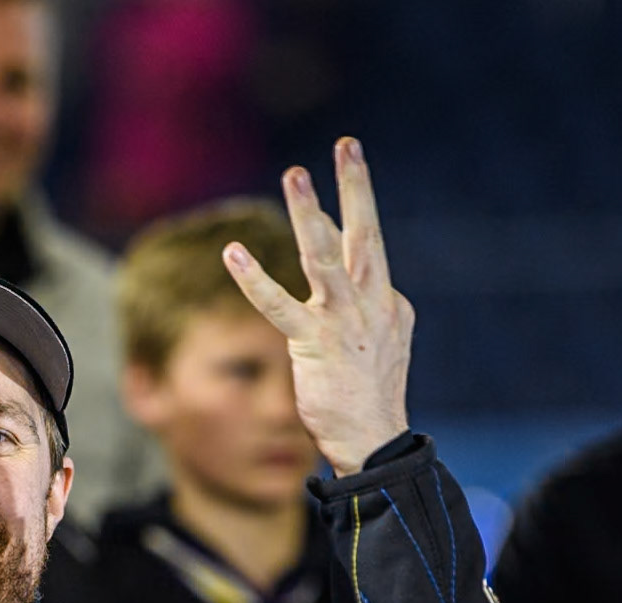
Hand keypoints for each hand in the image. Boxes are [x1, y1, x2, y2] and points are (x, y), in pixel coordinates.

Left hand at [223, 137, 411, 476]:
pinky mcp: (313, 343)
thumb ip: (375, 308)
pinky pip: (279, 305)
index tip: (349, 163)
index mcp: (388, 301)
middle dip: (357, 186)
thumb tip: (376, 286)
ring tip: (296, 174)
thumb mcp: (385, 342)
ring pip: (325, 256)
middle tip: (348, 144)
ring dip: (309, 213)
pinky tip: (233, 254)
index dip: (356, 205)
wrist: (372, 439)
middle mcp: (371, 303)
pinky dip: (254, 278)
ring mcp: (343, 321)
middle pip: (365, 233)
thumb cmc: (373, 395)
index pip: (369, 246)